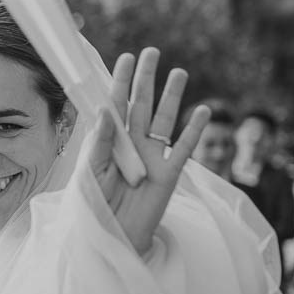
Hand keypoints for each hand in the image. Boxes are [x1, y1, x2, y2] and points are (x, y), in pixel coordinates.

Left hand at [88, 47, 209, 254]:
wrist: (110, 240)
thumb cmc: (93, 209)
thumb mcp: (90, 174)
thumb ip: (100, 143)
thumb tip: (106, 110)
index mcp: (109, 143)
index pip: (115, 107)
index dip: (120, 83)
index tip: (125, 58)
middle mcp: (131, 146)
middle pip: (140, 106)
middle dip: (145, 80)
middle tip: (151, 52)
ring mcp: (152, 158)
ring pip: (163, 121)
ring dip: (171, 97)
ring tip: (178, 72)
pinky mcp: (169, 175)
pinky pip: (184, 149)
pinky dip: (194, 131)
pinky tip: (203, 111)